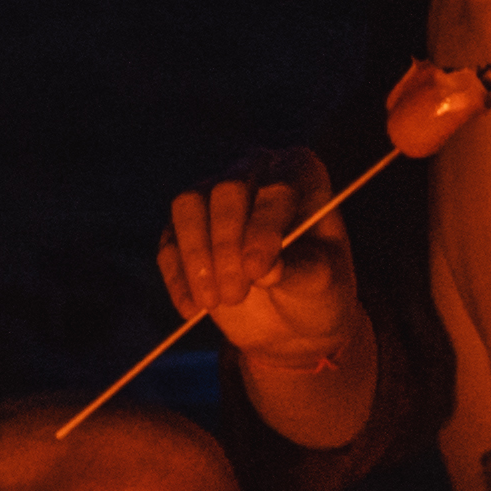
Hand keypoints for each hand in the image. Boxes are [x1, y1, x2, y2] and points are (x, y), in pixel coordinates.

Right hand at [154, 148, 374, 443]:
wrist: (291, 319)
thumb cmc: (316, 289)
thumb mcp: (321, 283)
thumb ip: (299, 271)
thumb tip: (265, 268)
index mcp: (300, 174)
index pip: (277, 189)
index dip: (263, 228)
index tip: (256, 271)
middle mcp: (256, 172)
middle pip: (227, 190)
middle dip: (226, 245)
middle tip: (235, 295)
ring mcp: (216, 194)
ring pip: (188, 205)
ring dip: (196, 256)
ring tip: (212, 303)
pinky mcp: (186, 226)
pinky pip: (169, 241)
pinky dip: (177, 276)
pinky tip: (192, 308)